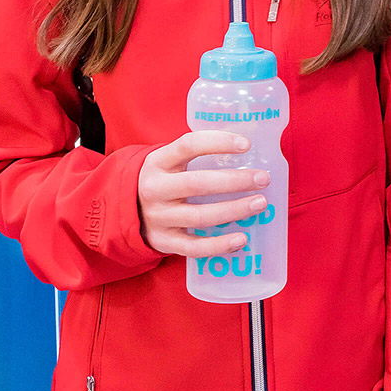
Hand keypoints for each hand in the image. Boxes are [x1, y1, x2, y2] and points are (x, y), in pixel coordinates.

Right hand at [136, 131, 267, 255]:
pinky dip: (219, 245)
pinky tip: (242, 239)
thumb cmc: (163, 180)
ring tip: (260, 203)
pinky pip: (194, 247)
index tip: (247, 145)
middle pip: (198, 184)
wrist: (126, 209)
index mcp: (158, 162)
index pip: (188, 146)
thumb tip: (247, 149)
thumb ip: (197, 155)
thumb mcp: (169, 160)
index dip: (218, 143)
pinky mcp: (163, 242)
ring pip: (199, 216)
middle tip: (263, 178)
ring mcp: (158, 217)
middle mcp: (155, 189)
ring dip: (233, 210)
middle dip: (234, 181)